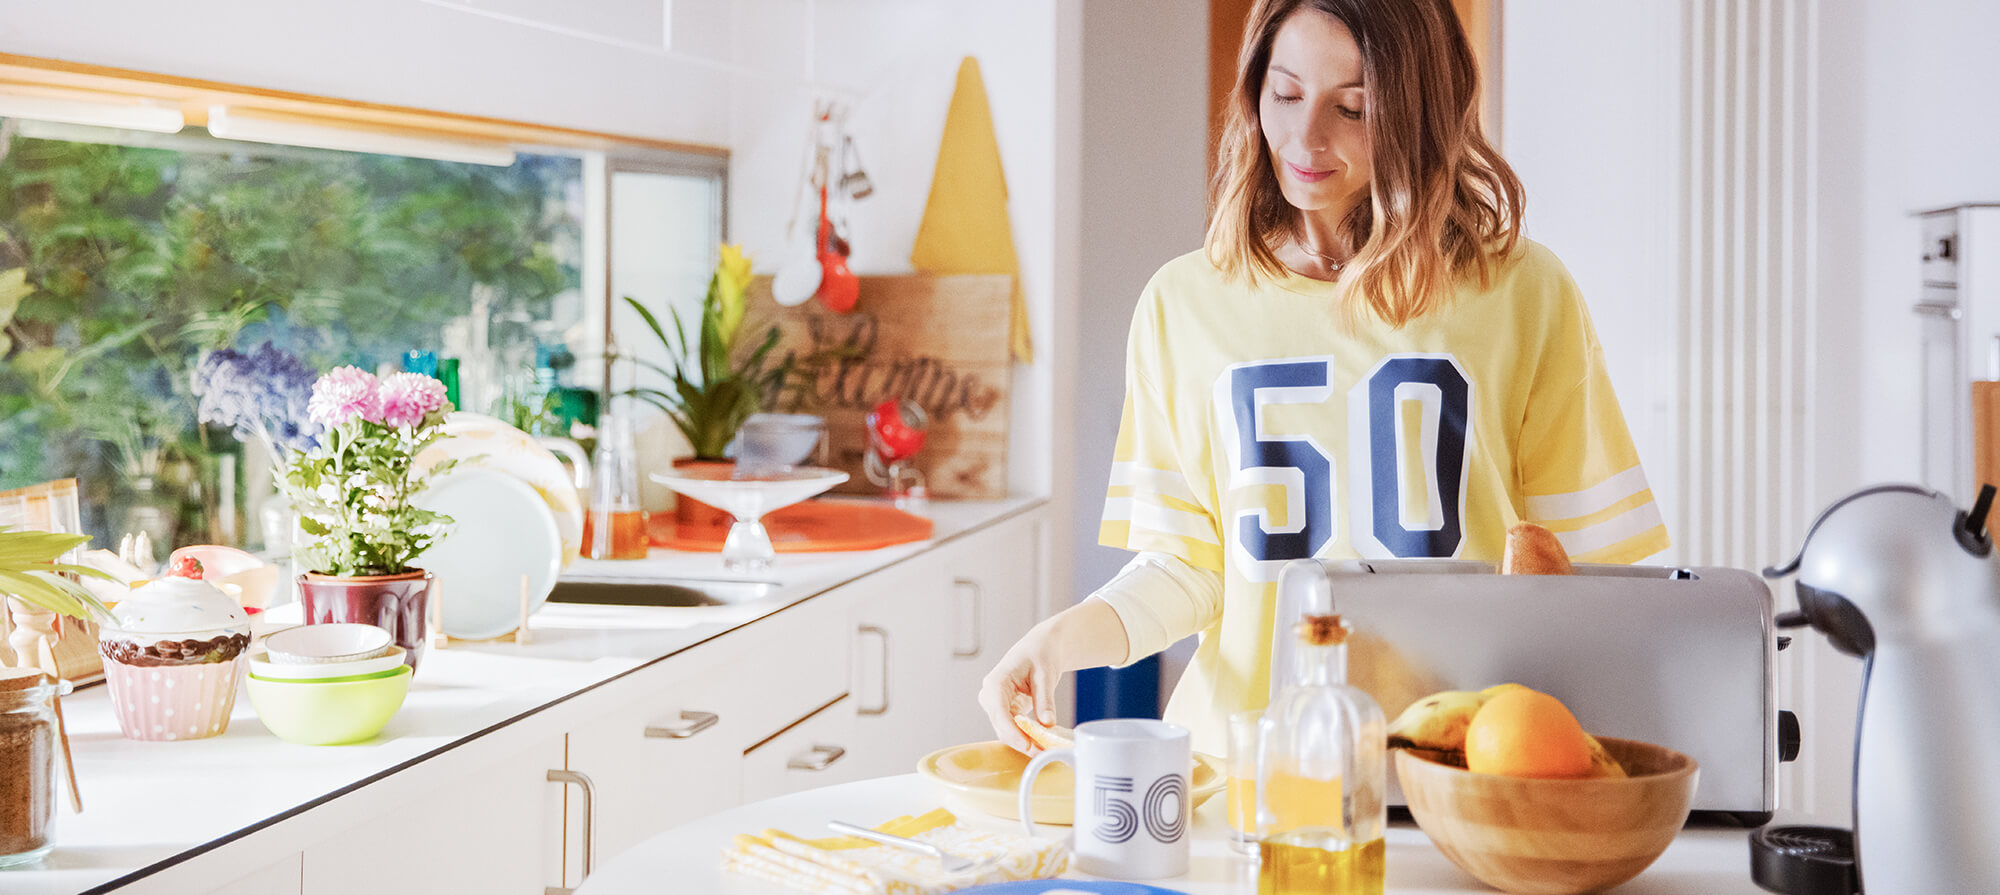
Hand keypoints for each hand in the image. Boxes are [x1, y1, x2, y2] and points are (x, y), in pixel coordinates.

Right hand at [978, 623, 1060, 755]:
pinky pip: (1013, 729)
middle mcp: (991, 695)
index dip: (1011, 731)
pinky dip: (1027, 736)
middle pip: (1001, 725)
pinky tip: (1042, 743)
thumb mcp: (1045, 674)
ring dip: (1025, 742)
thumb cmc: (1040, 653)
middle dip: (1021, 741)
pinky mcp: (1006, 711)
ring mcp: (996, 704)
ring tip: (1046, 749)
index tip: (1026, 744)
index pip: (998, 711)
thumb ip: (1045, 699)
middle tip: (1044, 751)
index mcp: (996, 682)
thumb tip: (1047, 724)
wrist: (1041, 647)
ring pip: (1006, 731)